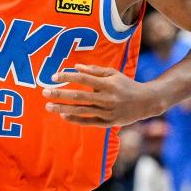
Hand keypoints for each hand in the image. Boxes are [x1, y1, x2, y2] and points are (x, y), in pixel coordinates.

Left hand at [42, 64, 161, 126]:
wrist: (146, 102)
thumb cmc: (126, 85)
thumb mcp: (113, 73)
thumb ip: (94, 71)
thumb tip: (75, 68)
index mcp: (108, 84)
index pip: (83, 79)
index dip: (67, 77)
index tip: (53, 77)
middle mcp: (107, 99)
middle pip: (79, 96)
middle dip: (60, 94)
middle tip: (44, 92)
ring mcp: (107, 112)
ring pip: (81, 111)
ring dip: (63, 109)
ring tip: (49, 106)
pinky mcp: (108, 123)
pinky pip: (88, 122)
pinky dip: (75, 119)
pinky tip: (63, 115)